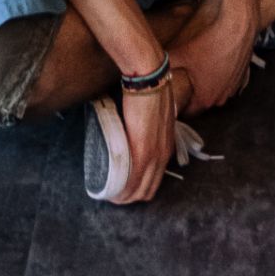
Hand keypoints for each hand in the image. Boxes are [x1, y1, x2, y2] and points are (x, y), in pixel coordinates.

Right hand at [115, 84, 177, 204]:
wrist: (149, 78)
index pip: (154, 181)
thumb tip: (132, 132)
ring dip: (123, 195)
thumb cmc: (149, 92)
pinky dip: (121, 189)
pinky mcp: (142, 151)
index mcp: (166, 147)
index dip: (138, 189)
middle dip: (129, 197)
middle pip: (147, 191)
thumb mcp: (154, 117)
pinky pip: (132, 181)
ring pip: (139, 190)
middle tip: (112, 193)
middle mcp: (163, 155)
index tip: (123, 187)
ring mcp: (154, 155)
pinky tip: (110, 188)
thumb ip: (147, 130)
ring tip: (108, 192)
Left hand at [171, 11, 254, 115]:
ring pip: (217, 92)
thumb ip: (164, 63)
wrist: (238, 24)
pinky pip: (228, 82)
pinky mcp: (243, 75)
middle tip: (182, 82)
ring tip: (198, 72)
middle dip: (193, 95)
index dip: (179, 106)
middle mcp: (221, 97)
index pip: (188, 112)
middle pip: (202, 102)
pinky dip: (221, 77)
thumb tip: (148, 67)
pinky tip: (215, 64)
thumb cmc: (210, 40)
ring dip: (208, 86)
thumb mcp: (181, 51)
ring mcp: (234, 87)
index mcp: (205, 97)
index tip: (172, 97)